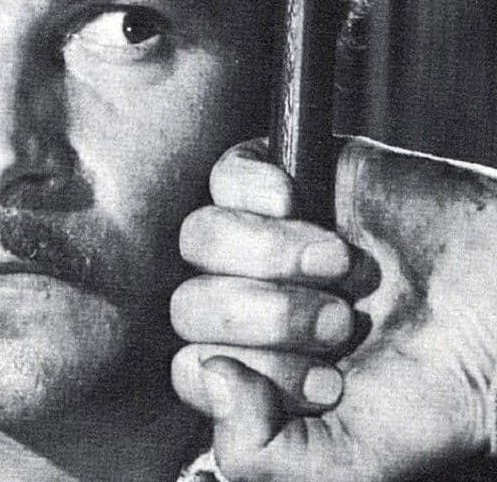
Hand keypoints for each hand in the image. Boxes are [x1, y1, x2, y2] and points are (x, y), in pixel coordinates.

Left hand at [170, 137, 496, 480]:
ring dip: (268, 257)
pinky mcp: (295, 179)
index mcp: (256, 371)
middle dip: (266, 319)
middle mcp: (252, 307)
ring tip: (341, 268)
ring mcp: (269, 242)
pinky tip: (301, 205)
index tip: (330, 382)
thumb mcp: (347, 460)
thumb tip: (212, 376)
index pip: (191, 369)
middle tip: (342, 324)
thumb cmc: (438, 394)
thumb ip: (257, 453)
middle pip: (188, 305)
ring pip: (199, 238)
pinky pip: (226, 173)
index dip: (252, 374)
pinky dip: (254, 190)